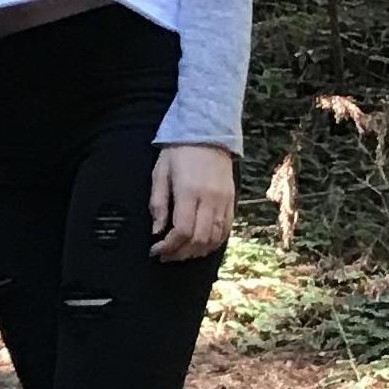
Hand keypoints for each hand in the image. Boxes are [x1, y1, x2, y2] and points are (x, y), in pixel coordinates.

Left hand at [150, 142, 233, 260]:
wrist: (208, 133)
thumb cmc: (179, 151)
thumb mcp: (160, 172)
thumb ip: (158, 203)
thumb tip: (157, 231)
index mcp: (189, 191)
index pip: (182, 230)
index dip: (169, 246)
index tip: (155, 250)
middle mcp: (210, 199)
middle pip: (199, 239)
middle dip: (180, 253)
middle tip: (166, 256)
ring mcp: (224, 201)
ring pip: (214, 238)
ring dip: (197, 252)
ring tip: (181, 253)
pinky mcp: (232, 201)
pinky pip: (226, 230)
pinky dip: (213, 243)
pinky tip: (200, 246)